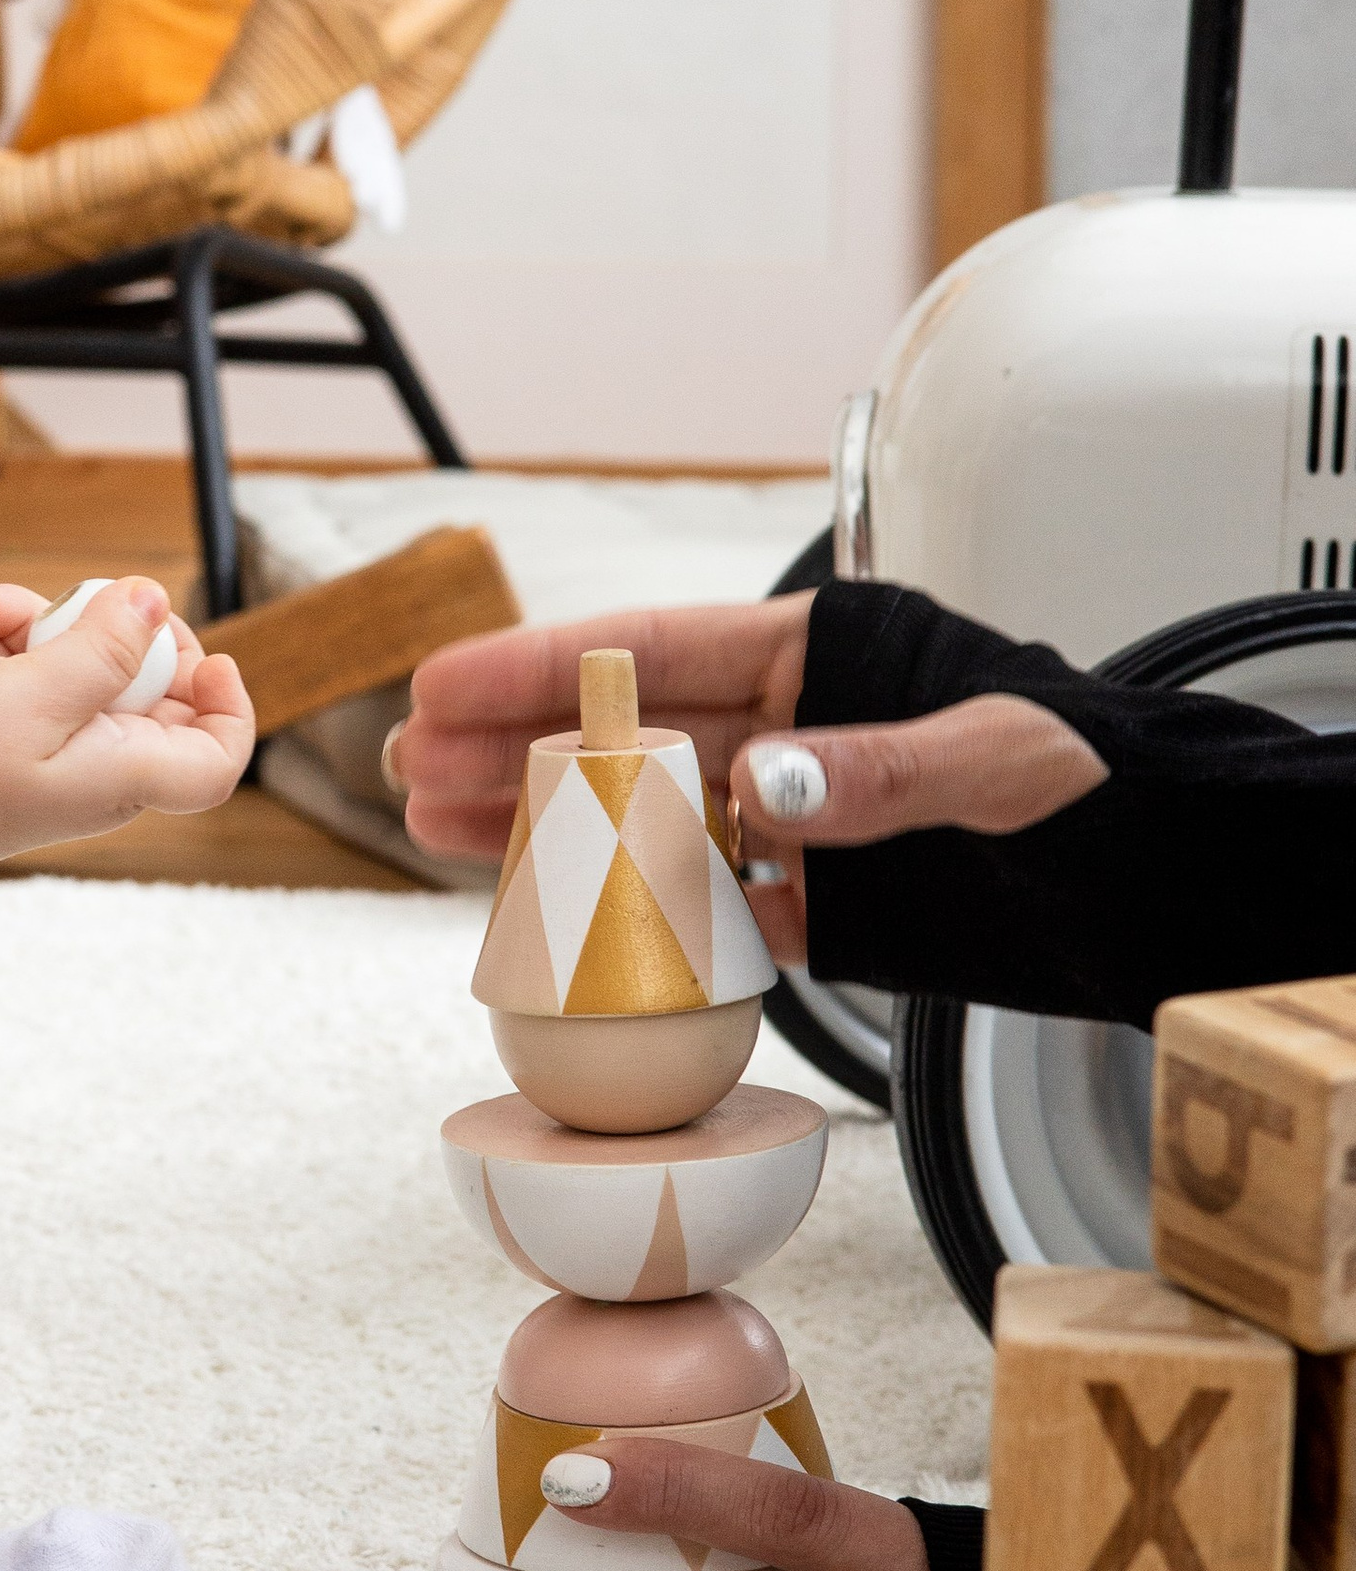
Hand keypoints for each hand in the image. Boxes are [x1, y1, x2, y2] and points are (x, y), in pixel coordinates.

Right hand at [0, 576, 251, 872]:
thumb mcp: (38, 693)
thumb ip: (106, 648)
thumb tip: (155, 602)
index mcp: (126, 767)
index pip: (215, 756)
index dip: (227, 706)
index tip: (207, 658)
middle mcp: (98, 760)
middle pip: (135, 676)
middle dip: (85, 623)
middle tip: (59, 601)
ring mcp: (50, 745)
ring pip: (62, 659)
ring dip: (9, 622)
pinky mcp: (3, 729)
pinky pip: (10, 670)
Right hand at [387, 597, 1101, 964]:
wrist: (1163, 884)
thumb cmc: (1102, 788)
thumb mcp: (1001, 763)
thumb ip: (879, 771)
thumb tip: (769, 783)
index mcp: (826, 657)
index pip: (658, 648)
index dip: (542, 668)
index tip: (445, 686)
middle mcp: (797, 731)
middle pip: (626, 732)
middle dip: (511, 744)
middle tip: (407, 765)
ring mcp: (801, 821)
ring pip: (642, 818)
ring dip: (543, 826)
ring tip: (437, 832)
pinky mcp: (819, 906)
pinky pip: (698, 908)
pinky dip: (622, 916)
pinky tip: (546, 921)